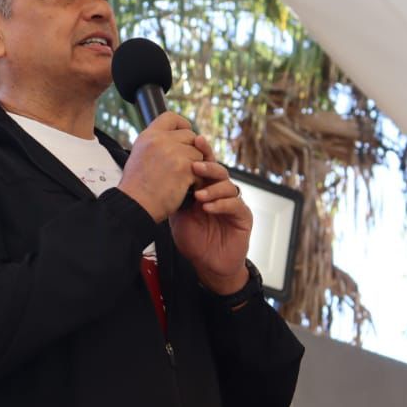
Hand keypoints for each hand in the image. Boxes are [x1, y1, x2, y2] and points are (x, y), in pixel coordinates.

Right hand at [117, 112, 207, 220]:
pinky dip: (198, 180)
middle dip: (192, 150)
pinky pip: (202, 169)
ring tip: (184, 179)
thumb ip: (156, 145)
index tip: (185, 133)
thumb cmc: (136, 188)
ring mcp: (173, 153)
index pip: (171, 117)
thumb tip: (174, 139)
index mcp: (148, 136)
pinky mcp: (184, 168)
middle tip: (187, 166)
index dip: (182, 124)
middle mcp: (160, 140)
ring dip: (196, 166)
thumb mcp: (139, 156)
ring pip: (199, 153)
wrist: (134, 206)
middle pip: (190, 136)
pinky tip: (188, 188)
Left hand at [170, 160, 252, 293]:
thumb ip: (176, 196)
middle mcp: (221, 193)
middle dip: (207, 166)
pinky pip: (235, 205)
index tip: (192, 141)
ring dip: (212, 188)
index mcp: (206, 189)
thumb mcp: (178, 215)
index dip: (201, 153)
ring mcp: (233, 204)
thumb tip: (163, 175)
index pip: (205, 167)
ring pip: (228, 186)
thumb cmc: (193, 240)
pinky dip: (221, 204)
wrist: (207, 265)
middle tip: (195, 165)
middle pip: (219, 171)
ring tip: (199, 195)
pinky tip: (209, 207)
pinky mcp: (243, 217)